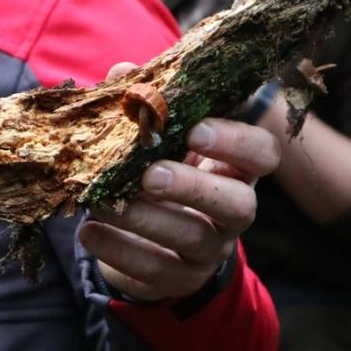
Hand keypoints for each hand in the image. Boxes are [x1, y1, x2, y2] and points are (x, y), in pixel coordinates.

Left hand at [77, 63, 280, 300]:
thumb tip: (121, 71)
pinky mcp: (180, 279)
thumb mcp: (156, 138)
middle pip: (239, 205)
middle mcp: (234, 210)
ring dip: (145, 219)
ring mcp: (211, 249)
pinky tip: (88, 232)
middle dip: (194, 188)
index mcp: (236, 166)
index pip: (262, 154)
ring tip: (102, 201)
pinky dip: (119, 251)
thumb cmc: (157, 169)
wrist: (146, 238)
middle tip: (150, 175)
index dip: (236, 142)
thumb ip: (144, 105)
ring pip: (194, 239)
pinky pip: (156, 270)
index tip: (195, 130)